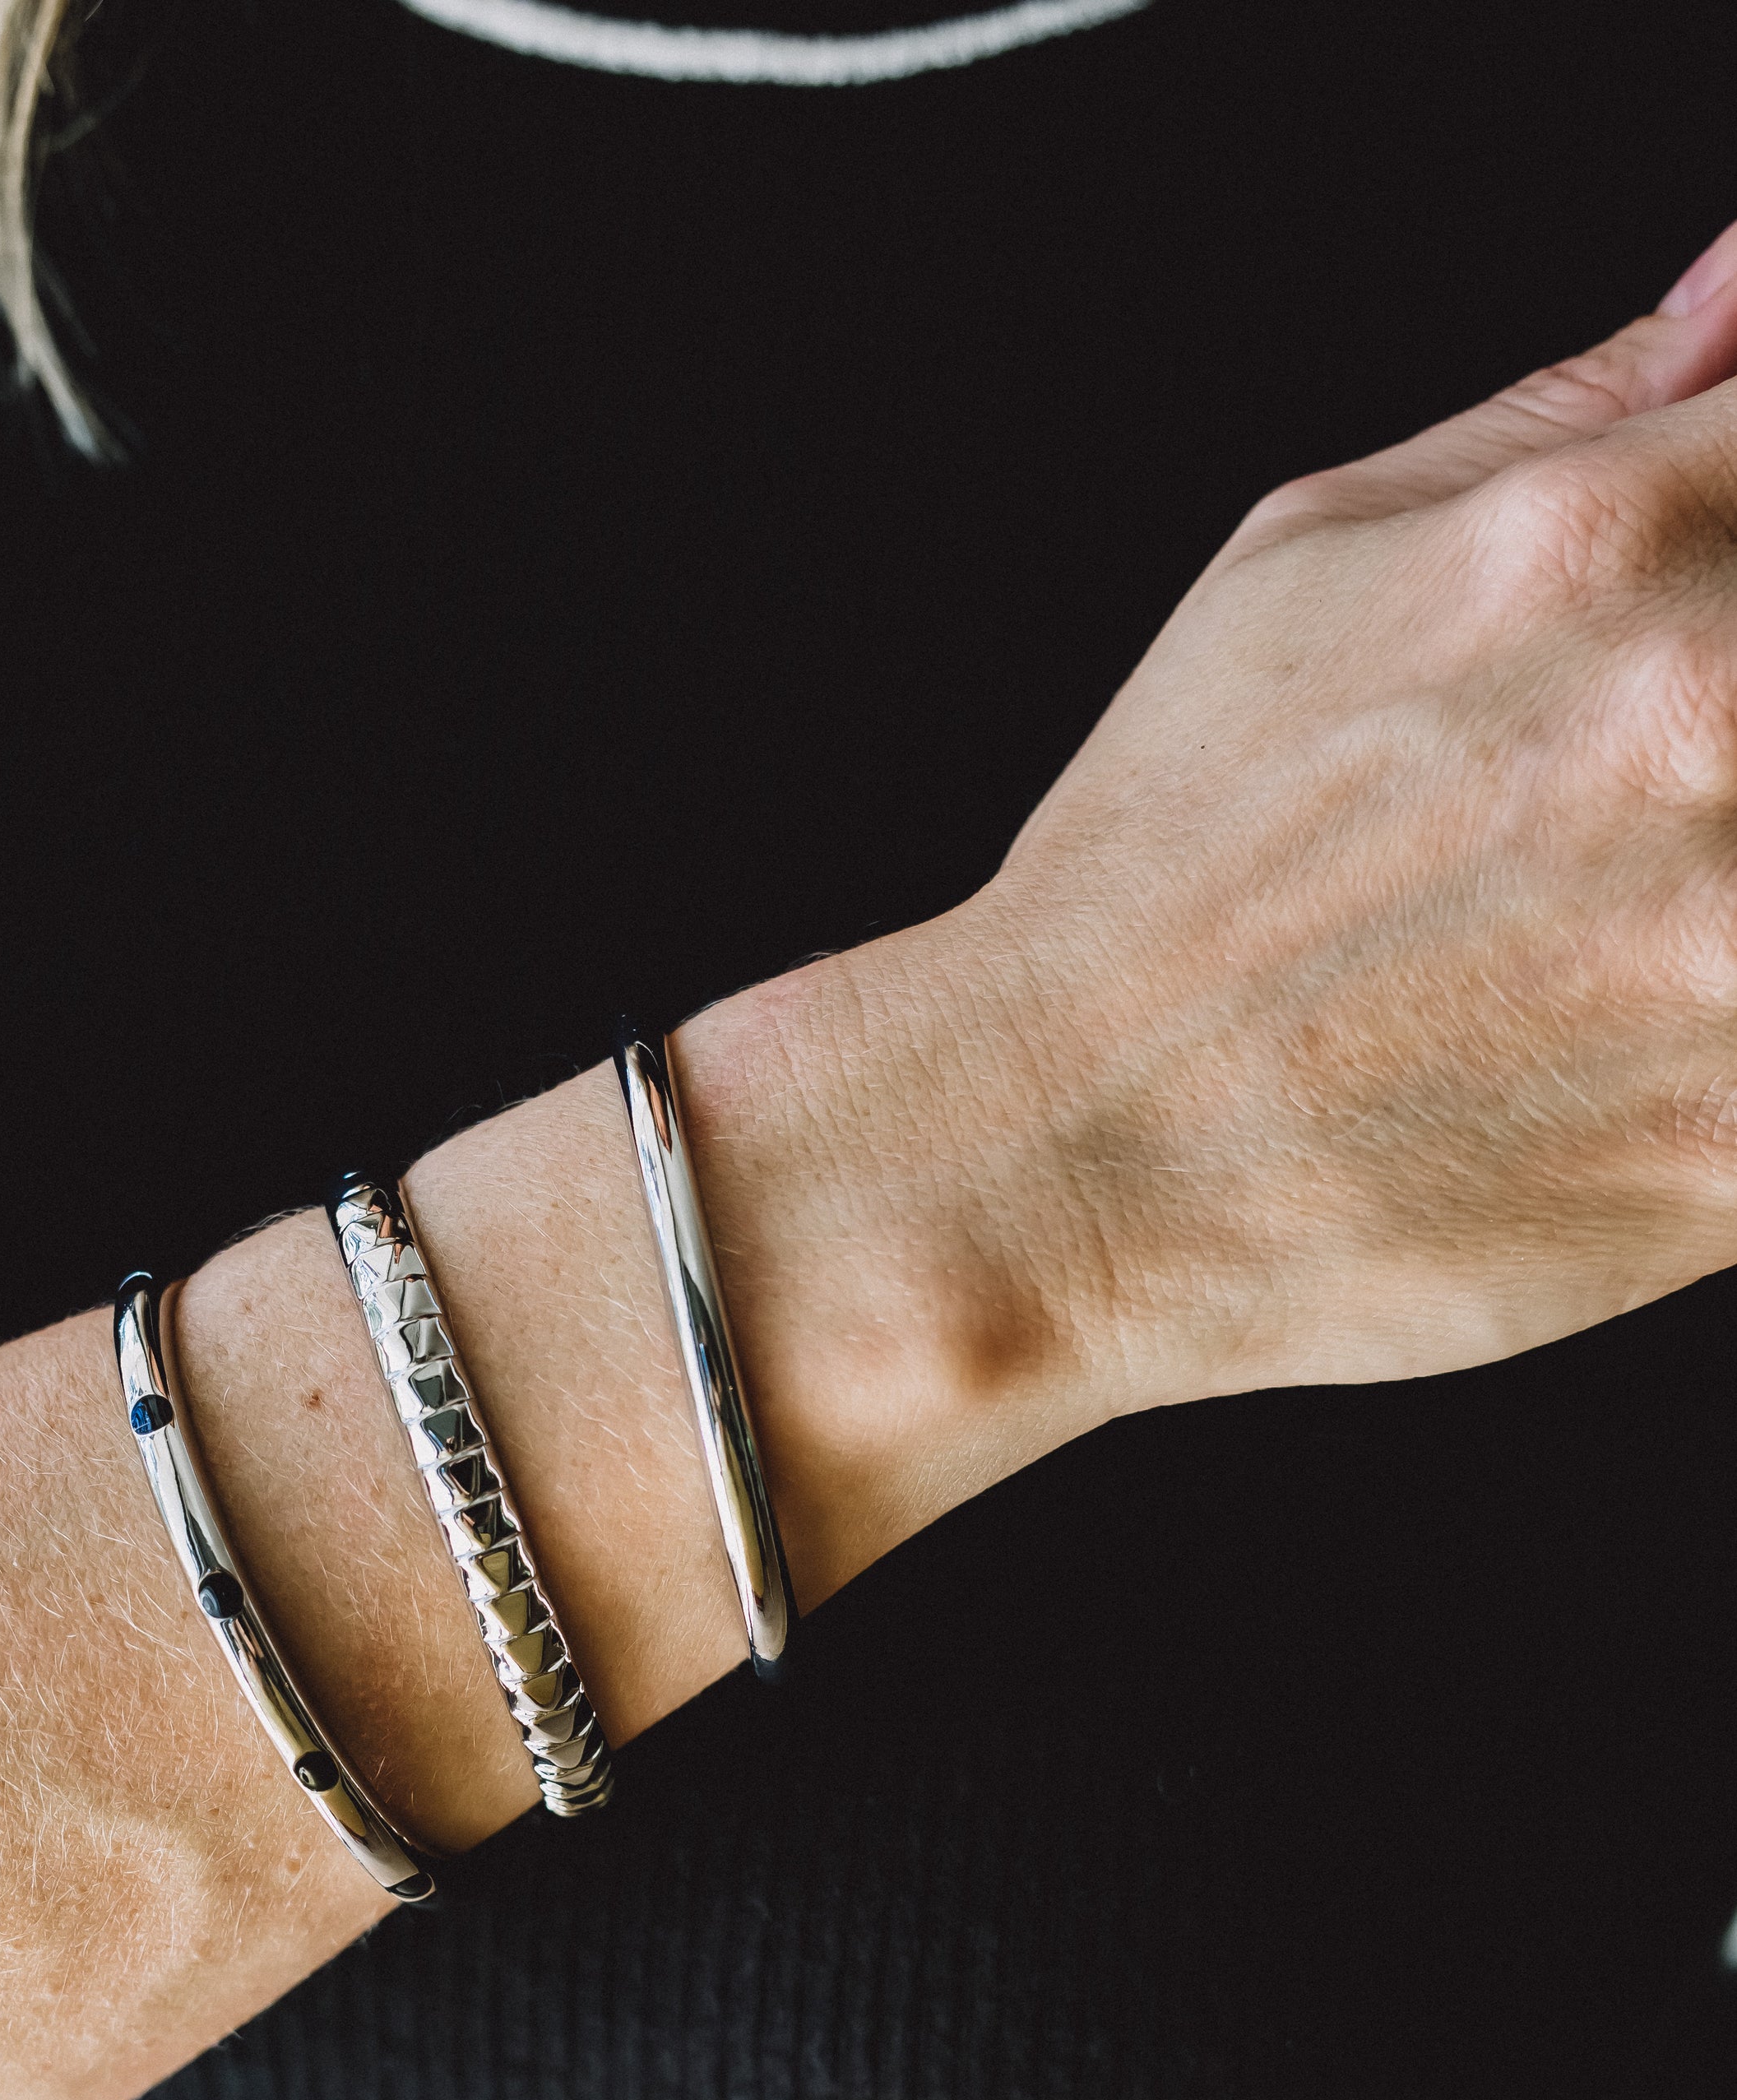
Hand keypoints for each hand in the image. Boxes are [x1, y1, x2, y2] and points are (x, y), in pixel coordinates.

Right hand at [675, 219, 1736, 1608]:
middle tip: (1637, 806)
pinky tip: (1631, 1044)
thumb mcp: (1314, 557)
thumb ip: (1575, 419)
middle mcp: (1708, 716)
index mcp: (1614, 543)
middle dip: (1732, 733)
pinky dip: (1730, 1055)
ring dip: (1729, 890)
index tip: (1704, 618)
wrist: (1062, 1158)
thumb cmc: (1167, 881)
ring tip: (1624, 933)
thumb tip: (1736, 309)